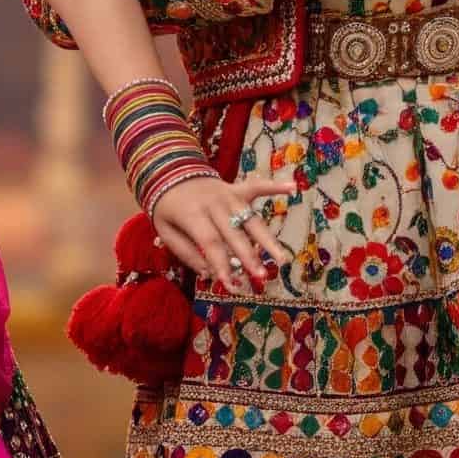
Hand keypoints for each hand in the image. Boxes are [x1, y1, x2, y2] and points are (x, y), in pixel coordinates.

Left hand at [150, 172, 295, 295]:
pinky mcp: (237, 188)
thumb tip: (209, 273)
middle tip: (262, 277)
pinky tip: (293, 189)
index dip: (221, 263)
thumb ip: (186, 253)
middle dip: (249, 257)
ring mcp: (228, 194)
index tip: (231, 284)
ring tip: (282, 259)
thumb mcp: (165, 231)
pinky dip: (275, 186)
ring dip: (267, 239)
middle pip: (234, 233)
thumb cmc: (169, 209)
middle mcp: (213, 203)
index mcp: (192, 214)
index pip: (210, 242)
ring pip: (250, 218)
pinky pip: (258, 187)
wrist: (170, 173)